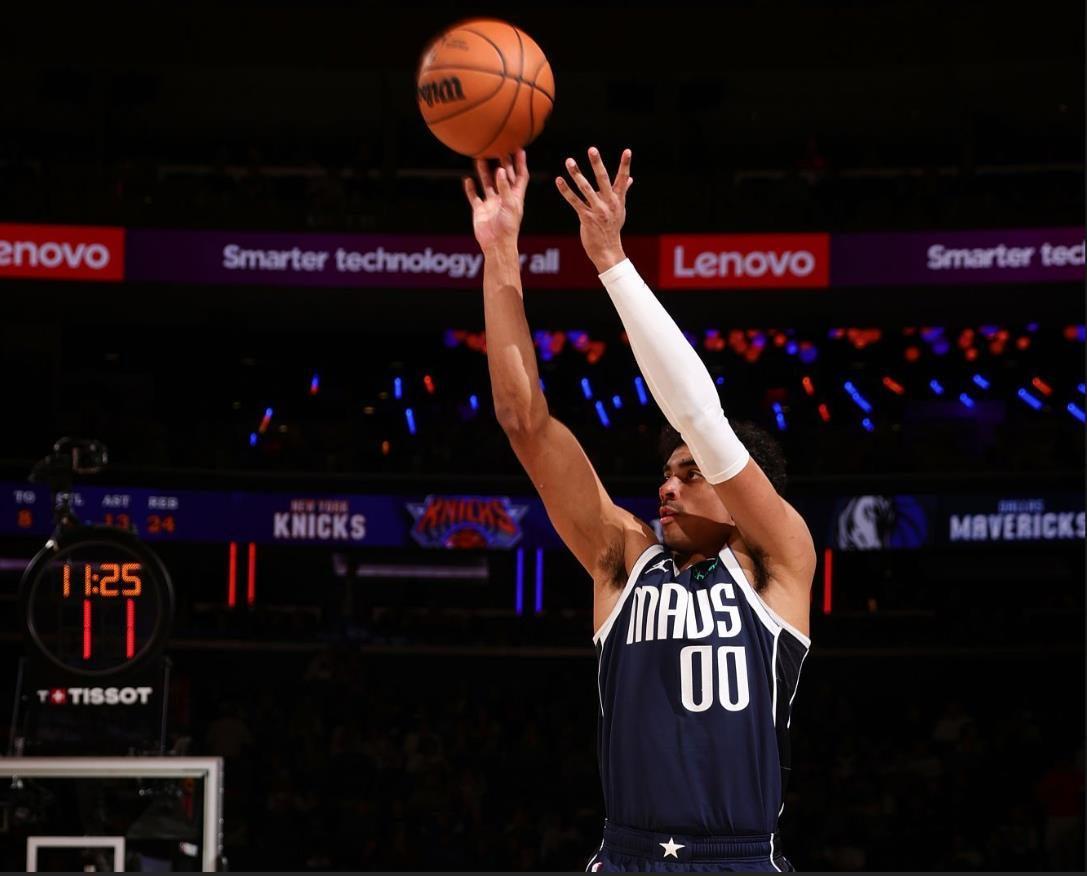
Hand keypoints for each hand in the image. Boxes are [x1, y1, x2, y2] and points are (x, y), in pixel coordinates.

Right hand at [464, 150, 528, 253]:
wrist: (496, 245)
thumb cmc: (508, 227)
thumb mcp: (510, 205)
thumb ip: (505, 187)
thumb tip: (500, 170)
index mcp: (516, 196)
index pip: (520, 176)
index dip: (520, 163)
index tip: (519, 149)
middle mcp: (504, 198)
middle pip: (503, 177)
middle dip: (502, 163)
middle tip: (498, 148)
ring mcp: (491, 203)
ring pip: (487, 183)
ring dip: (484, 172)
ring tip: (480, 158)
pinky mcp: (480, 210)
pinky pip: (474, 197)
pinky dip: (470, 188)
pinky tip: (467, 179)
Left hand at [555, 147, 632, 272]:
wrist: (607, 250)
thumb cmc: (613, 228)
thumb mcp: (620, 209)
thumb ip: (623, 192)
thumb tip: (630, 178)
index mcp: (618, 199)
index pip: (623, 179)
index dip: (625, 165)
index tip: (628, 151)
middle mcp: (609, 203)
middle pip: (603, 179)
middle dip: (597, 163)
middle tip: (592, 149)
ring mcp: (597, 210)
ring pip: (586, 188)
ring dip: (576, 174)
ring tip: (569, 161)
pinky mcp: (586, 217)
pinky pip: (574, 201)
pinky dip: (566, 190)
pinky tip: (559, 180)